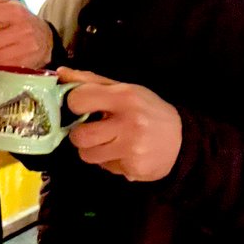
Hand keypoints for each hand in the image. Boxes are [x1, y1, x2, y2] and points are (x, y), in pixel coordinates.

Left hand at [59, 66, 182, 181]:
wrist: (183, 141)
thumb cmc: (147, 110)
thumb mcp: (124, 89)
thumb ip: (91, 81)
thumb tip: (60, 73)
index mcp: (124, 97)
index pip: (78, 99)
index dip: (75, 104)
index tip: (83, 107)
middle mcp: (128, 124)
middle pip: (79, 136)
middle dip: (80, 134)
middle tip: (92, 130)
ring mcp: (132, 149)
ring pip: (87, 155)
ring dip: (92, 150)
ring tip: (108, 142)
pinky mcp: (134, 169)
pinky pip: (105, 168)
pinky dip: (109, 162)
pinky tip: (123, 153)